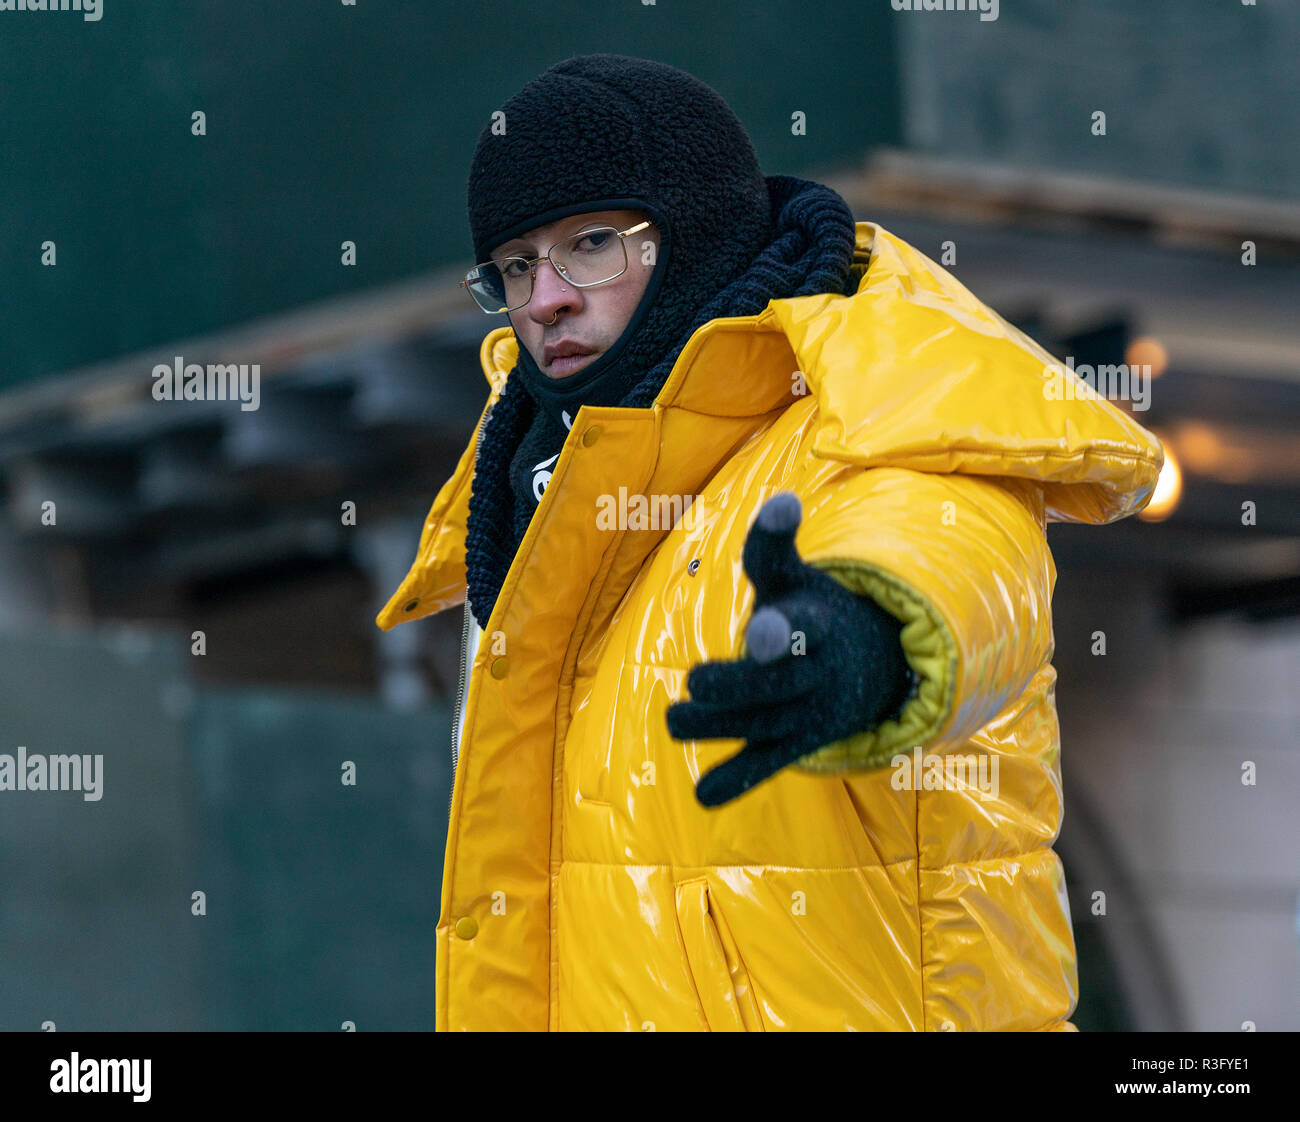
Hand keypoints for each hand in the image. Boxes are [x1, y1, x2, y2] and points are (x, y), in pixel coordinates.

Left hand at [665, 492, 909, 807]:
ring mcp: (806, 716)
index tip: (762, 631)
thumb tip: (783, 500)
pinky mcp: (795, 745)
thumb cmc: (815, 611)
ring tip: (676, 721)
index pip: (800, 629)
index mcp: (817, 627)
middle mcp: (814, 675)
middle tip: (695, 683)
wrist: (873, 666)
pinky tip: (704, 797)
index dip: (780, 632)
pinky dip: (738, 782)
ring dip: (719, 729)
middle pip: (775, 687)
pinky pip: (767, 767)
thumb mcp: (796, 576)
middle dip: (738, 687)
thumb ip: (774, 544)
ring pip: (761, 727)